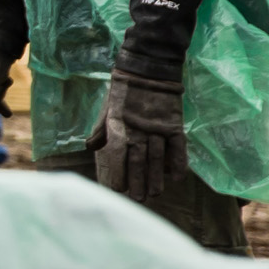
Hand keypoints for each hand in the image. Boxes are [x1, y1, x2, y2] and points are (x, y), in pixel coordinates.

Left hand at [93, 69, 187, 204]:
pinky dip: (178, 162)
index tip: (116, 189)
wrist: (148, 69)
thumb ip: (101, 129)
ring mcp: (157, 127)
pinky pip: (178, 147)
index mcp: (117, 124)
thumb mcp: (107, 107)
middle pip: (138, 159)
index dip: (117, 172)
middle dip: (137, 181)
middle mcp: (137, 128)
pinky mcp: (173, 124)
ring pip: (157, 157)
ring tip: (155, 194)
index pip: (116, 154)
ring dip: (156, 177)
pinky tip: (177, 178)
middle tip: (137, 199)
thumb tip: (90, 148)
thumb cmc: (123, 90)